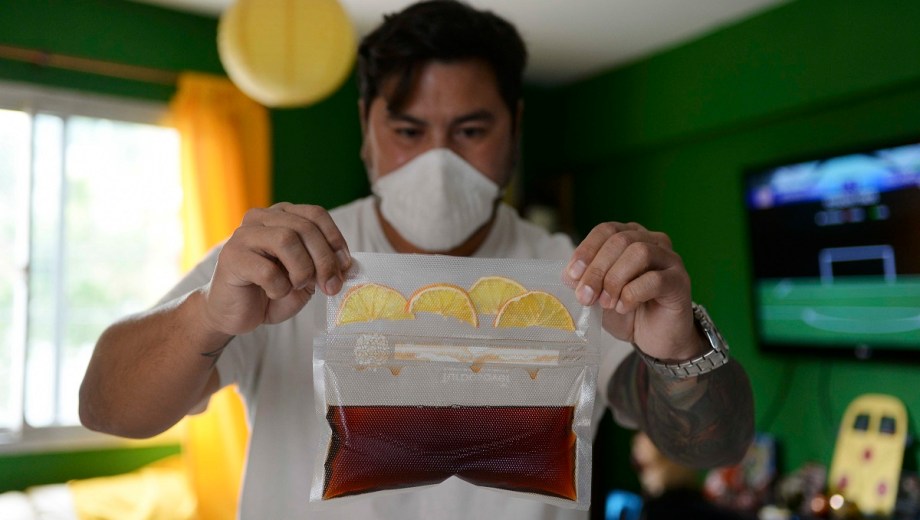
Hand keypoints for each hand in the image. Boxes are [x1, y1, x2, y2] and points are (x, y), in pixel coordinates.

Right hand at [202, 203, 350, 334]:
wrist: (234, 313)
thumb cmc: (272, 292)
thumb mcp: (306, 278)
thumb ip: (324, 267)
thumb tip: (347, 264)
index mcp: (281, 216)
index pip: (315, 214)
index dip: (335, 239)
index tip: (344, 266)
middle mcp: (261, 218)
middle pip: (304, 227)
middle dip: (324, 260)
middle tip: (330, 286)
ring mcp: (243, 235)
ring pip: (286, 240)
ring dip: (301, 271)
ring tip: (295, 287)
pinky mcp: (231, 257)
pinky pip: (267, 269)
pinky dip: (279, 288)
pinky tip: (273, 293)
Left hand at [563, 222, 702, 360]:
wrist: (655, 338)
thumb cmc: (626, 312)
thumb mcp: (598, 295)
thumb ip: (585, 281)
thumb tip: (569, 275)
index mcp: (630, 237)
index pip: (606, 230)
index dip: (586, 250)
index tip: (572, 275)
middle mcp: (652, 242)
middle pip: (620, 240)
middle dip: (597, 269)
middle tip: (585, 296)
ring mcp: (670, 259)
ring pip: (639, 252)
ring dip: (615, 279)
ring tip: (606, 303)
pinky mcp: (680, 281)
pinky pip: (655, 279)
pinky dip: (632, 294)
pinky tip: (623, 307)